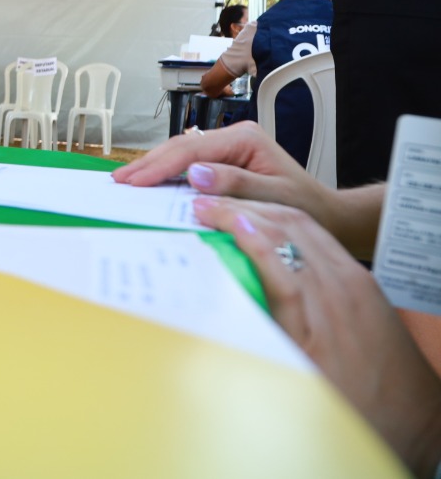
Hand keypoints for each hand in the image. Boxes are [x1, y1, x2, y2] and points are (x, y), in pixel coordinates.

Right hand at [113, 120, 334, 218]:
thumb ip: (236, 184)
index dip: (160, 165)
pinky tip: (149, 181)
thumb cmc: (305, 208)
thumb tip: (195, 174)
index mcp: (245, 139)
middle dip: (149, 164)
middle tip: (119, 181)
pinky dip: (166, 172)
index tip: (135, 181)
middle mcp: (234, 136)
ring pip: (180, 151)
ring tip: (126, 181)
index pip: (192, 149)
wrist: (325, 215)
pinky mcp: (223, 159)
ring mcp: (227, 146)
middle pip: (181, 145)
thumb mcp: (274, 198)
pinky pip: (188, 162)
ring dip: (153, 166)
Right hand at [194, 197, 440, 477]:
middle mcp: (338, 286)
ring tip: (230, 208)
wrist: (412, 412)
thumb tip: (221, 313)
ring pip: (304, 227)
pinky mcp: (362, 281)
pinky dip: (289, 224)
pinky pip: (321, 238)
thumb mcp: (298, 377)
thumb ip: (265, 338)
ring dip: (264, 211)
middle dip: (243, 210)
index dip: (238, 228)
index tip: (208, 215)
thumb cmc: (354, 403)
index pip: (272, 251)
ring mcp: (353, 280)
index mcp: (318, 310)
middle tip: (207, 206)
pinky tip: (268, 225)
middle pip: (287, 228)